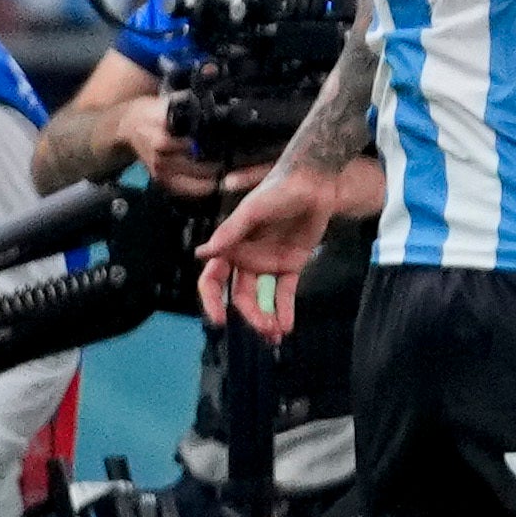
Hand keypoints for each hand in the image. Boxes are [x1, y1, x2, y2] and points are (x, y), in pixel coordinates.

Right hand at [203, 160, 334, 333]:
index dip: (213, 300)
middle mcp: (246, 259)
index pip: (213, 279)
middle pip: (240, 295)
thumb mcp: (253, 210)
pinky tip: (287, 326)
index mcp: (231, 247)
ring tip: (276, 334)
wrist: (315, 182)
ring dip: (266, 317)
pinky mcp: (292, 263)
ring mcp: (269, 263)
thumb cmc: (278, 190)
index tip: (219, 318)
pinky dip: (285, 309)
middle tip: (264, 330)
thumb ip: (230, 233)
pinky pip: (285, 291)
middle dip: (250, 315)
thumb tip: (201, 254)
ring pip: (262, 297)